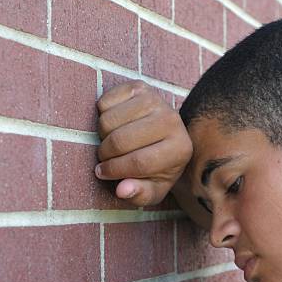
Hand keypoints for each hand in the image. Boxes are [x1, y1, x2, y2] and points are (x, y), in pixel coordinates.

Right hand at [95, 80, 192, 205]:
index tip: (102, 173)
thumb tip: (122, 190)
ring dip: (102, 135)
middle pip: (120, 140)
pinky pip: (104, 102)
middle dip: (104, 154)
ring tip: (112, 140)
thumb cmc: (156, 167)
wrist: (163, 135)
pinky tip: (115, 123)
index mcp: (180, 149)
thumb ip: (140, 194)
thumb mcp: (152, 188)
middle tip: (104, 158)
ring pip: (108, 121)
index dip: (114, 171)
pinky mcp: (139, 86)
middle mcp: (172, 121)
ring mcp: (155, 100)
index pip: (139, 163)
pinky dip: (101, 115)